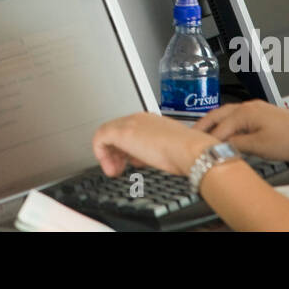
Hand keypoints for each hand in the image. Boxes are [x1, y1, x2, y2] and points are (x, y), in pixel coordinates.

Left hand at [92, 112, 214, 177]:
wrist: (189, 150)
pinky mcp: (121, 132)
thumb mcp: (167, 150)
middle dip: (115, 152)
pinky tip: (110, 168)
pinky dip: (101, 154)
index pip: (129, 130)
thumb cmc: (186, 153)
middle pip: (116, 131)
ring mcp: (129, 123)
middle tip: (118, 168)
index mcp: (151, 121)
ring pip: (107, 134)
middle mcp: (138, 118)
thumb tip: (145, 160)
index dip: (126, 148)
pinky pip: (100, 138)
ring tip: (114, 170)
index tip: (131, 163)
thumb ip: (153, 151)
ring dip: (108, 155)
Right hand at [193, 100, 288, 162]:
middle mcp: (249, 107)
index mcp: (245, 112)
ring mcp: (257, 111)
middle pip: (219, 114)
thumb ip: (237, 145)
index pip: (219, 126)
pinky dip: (229, 126)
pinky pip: (240, 120)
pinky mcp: (264, 117)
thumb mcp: (259, 147)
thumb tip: (222, 147)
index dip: (207, 139)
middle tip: (191, 135)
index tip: (197, 149)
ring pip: (229, 116)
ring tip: (206, 135)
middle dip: (205, 124)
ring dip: (217, 124)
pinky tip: (230, 136)